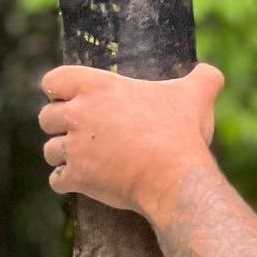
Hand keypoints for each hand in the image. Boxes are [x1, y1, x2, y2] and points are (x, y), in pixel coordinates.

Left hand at [38, 63, 223, 216]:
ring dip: (63, 156)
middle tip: (82, 133)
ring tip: (85, 159)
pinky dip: (68, 182)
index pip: (53, 80)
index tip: (71, 99)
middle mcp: (79, 114)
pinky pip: (57, 180)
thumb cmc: (181, 132)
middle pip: (46, 117)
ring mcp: (74, 148)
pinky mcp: (77, 177)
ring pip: (50, 151)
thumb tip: (211, 73)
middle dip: (60, 126)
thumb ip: (203, 78)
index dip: (59, 90)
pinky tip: (83, 182)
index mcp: (97, 87)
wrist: (175, 176)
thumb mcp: (197, 96)